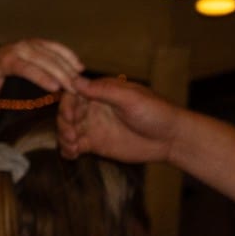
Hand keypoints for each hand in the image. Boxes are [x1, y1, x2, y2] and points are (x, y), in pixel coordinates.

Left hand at [0, 38, 85, 120]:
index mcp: (7, 61)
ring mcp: (30, 43)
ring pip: (52, 53)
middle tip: (75, 88)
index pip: (26, 68)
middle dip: (61, 74)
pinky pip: (55, 46)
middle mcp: (20, 49)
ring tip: (79, 79)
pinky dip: (67, 54)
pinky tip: (78, 65)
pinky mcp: (38, 42)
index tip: (56, 88)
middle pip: (44, 60)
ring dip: (67, 65)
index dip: (42, 77)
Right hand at [58, 76, 183, 165]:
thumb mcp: (131, 99)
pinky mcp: (95, 144)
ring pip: (67, 130)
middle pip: (66, 113)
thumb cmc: (156, 112)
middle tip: (72, 134)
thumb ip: (103, 91)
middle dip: (64, 123)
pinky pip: (74, 146)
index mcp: (102, 93)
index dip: (67, 104)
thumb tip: (75, 81)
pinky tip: (73, 154)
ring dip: (64, 137)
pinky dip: (68, 150)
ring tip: (74, 145)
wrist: (171, 138)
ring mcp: (93, 126)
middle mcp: (94, 108)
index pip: (74, 94)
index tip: (70, 116)